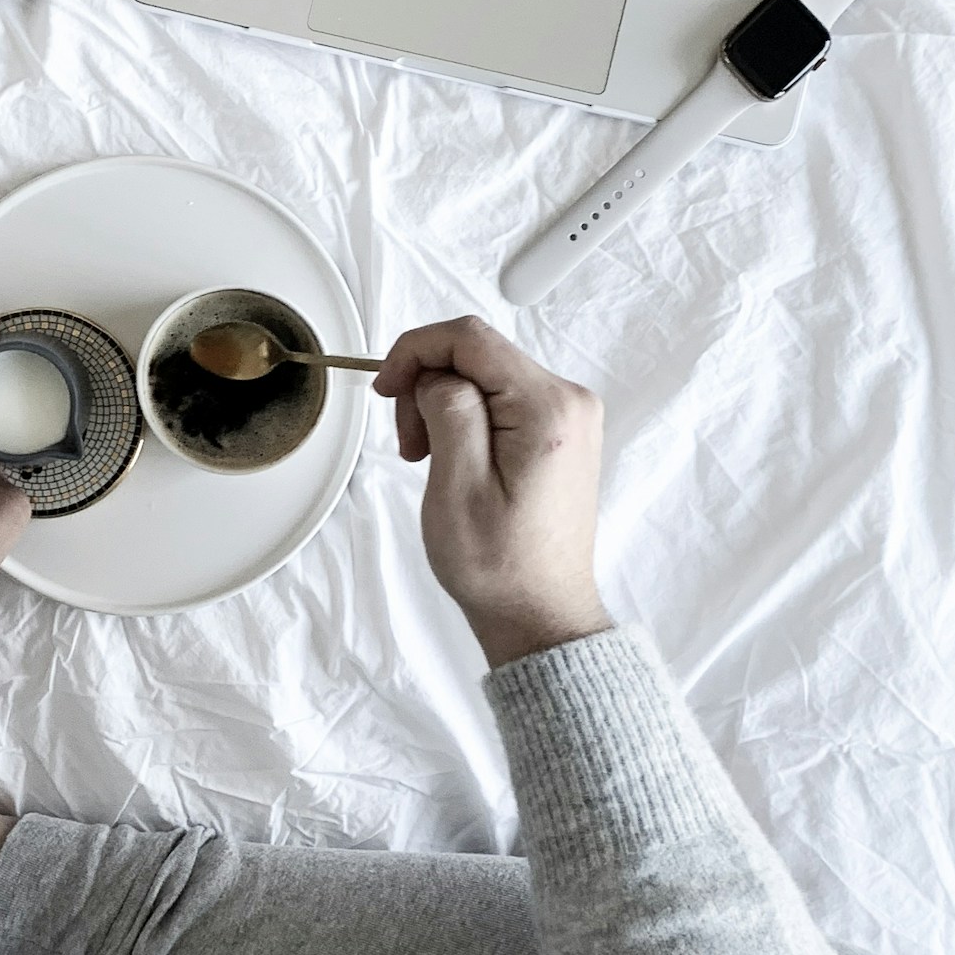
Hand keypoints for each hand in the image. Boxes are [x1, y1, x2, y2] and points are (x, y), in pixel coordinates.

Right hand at [376, 316, 611, 668]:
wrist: (540, 617)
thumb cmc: (499, 566)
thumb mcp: (458, 486)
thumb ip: (449, 410)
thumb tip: (436, 373)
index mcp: (548, 408)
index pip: (469, 338)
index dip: (414, 351)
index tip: (384, 389)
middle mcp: (569, 400)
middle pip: (476, 352)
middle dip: (427, 384)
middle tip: (409, 443)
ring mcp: (568, 416)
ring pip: (483, 373)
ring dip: (441, 402)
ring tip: (427, 457)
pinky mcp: (559, 431)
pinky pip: (500, 396)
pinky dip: (464, 415)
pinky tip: (452, 455)